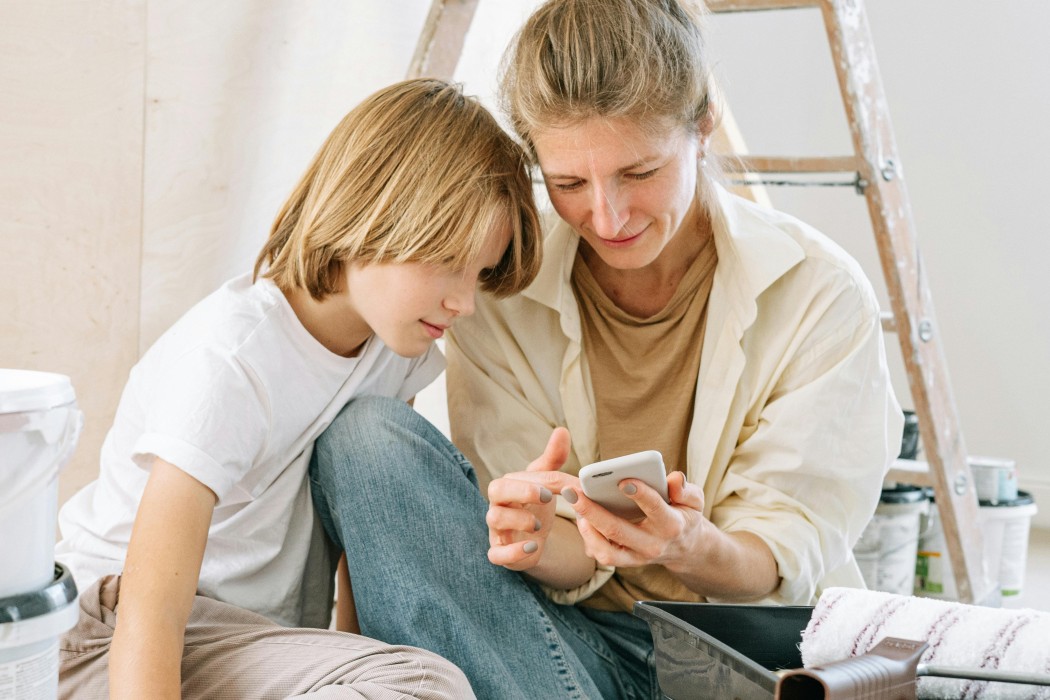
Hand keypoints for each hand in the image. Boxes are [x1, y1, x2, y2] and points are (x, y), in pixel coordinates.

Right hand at [485, 427, 576, 570]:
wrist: (532, 539)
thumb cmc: (534, 506)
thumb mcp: (544, 483)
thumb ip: (553, 459)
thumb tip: (562, 430)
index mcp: (507, 486)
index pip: (513, 478)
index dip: (534, 480)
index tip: (558, 485)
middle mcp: (497, 505)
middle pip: (495, 491)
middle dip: (520, 492)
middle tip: (547, 498)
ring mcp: (496, 530)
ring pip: (493, 520)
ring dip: (518, 520)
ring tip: (539, 525)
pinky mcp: (499, 553)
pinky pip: (496, 554)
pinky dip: (513, 552)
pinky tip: (532, 546)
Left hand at [569, 470, 708, 568]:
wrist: (685, 548)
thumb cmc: (684, 515)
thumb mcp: (694, 500)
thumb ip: (685, 489)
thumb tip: (673, 479)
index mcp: (671, 525)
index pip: (656, 509)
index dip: (641, 495)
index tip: (623, 480)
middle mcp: (653, 544)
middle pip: (618, 530)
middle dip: (592, 510)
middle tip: (572, 490)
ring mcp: (637, 556)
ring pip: (606, 550)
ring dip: (586, 528)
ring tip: (574, 504)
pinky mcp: (625, 561)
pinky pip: (603, 555)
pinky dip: (589, 538)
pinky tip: (581, 517)